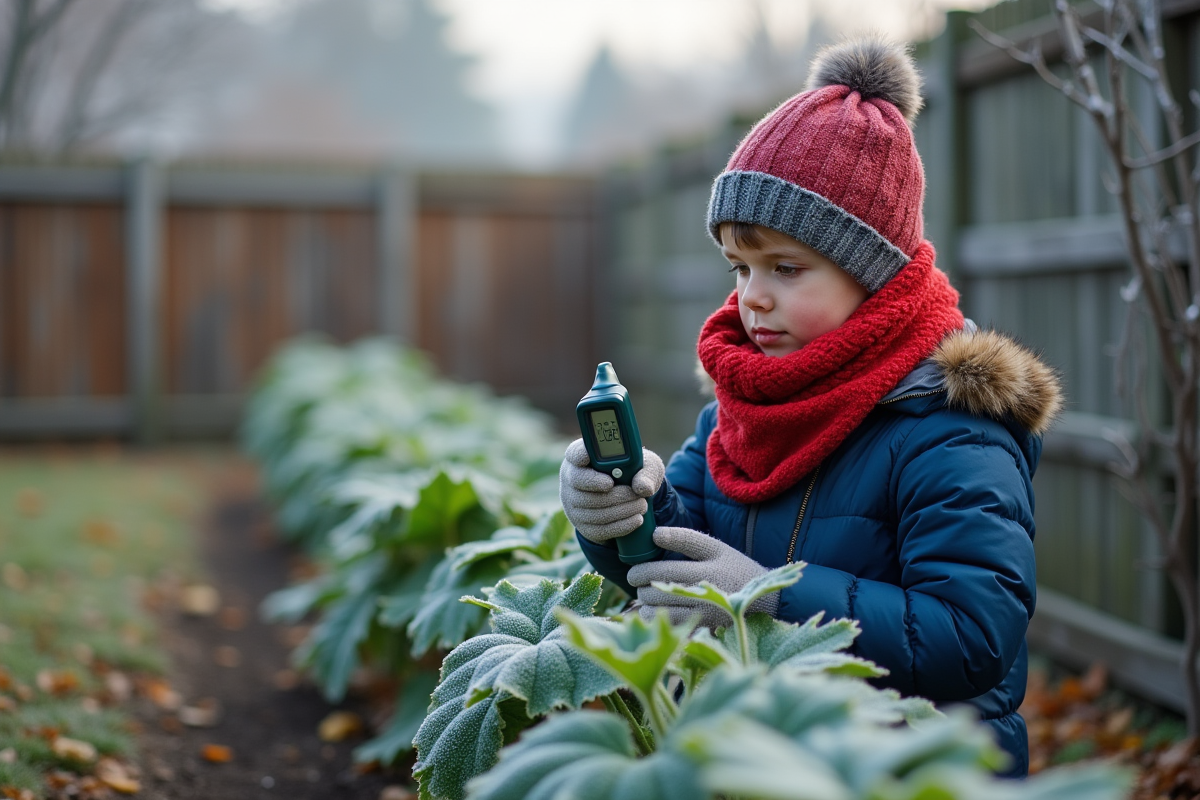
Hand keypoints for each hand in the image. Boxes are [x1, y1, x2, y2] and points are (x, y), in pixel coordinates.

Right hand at [558, 439, 664, 543]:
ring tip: (641, 505)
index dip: (580, 455)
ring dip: (621, 509)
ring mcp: (573, 505)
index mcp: (581, 457)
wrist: (625, 498)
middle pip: (582, 485)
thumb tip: (643, 488)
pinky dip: (621, 525)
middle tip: (634, 494)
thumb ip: (646, 472)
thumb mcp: (643, 466)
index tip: (590, 458)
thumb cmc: (631, 474)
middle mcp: (571, 480)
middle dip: (612, 491)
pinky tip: (637, 519)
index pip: (574, 453)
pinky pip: (599, 528)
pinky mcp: (582, 525)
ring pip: (592, 509)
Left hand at [627, 527, 778, 628]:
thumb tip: (654, 534)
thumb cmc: (734, 568)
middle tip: (637, 579)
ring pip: (657, 610)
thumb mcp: (716, 548)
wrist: (763, 601)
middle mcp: (702, 594)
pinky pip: (666, 624)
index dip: (641, 571)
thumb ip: (685, 538)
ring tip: (647, 593)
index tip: (634, 569)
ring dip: (645, 602)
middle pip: (656, 591)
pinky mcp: (699, 628)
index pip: (663, 570)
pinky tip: (657, 608)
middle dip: (640, 584)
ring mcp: (700, 614)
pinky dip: (655, 616)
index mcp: (705, 570)